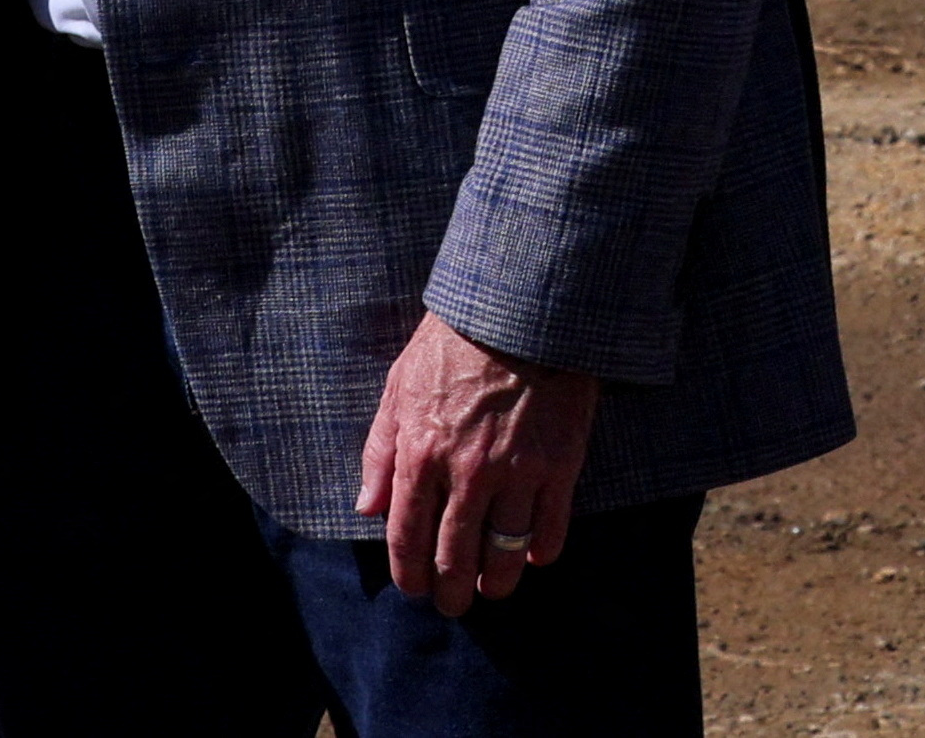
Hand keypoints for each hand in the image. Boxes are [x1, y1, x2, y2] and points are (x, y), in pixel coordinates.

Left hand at [355, 310, 599, 615]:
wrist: (514, 317)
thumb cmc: (447, 350)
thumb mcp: (396, 391)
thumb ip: (379, 454)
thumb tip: (366, 509)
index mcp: (420, 452)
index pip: (407, 532)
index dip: (407, 570)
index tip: (412, 590)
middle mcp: (466, 470)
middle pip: (455, 551)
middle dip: (451, 587)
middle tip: (452, 606)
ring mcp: (516, 471)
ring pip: (505, 548)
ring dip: (497, 579)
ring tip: (492, 592)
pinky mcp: (558, 466)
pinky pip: (551, 527)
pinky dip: (542, 551)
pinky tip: (533, 560)